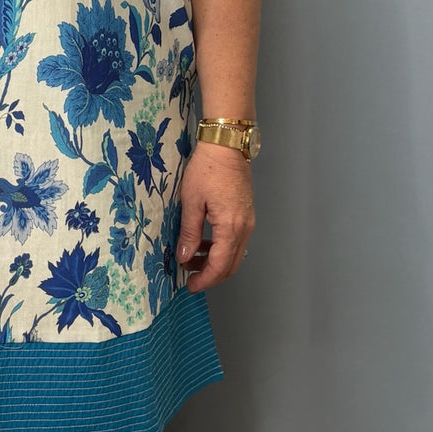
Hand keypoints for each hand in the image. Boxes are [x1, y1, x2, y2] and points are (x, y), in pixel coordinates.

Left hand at [176, 141, 254, 290]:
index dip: (205, 279)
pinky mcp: (246, 213)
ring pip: (235, 253)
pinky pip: (236, 240)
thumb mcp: (191, 201)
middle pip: (231, 264)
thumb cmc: (207, 169)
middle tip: (190, 277)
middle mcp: (245, 228)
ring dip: (215, 261)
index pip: (220, 265)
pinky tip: (205, 242)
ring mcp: (248, 221)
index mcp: (231, 227)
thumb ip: (189, 232)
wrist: (226, 145)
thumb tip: (184, 257)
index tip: (190, 286)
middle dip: (211, 275)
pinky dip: (221, 247)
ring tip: (192, 258)